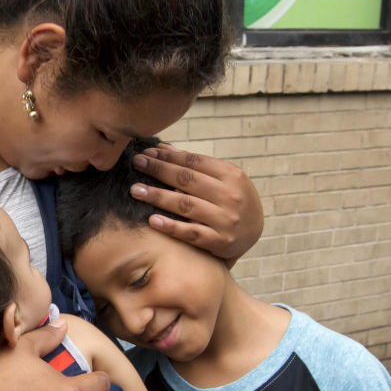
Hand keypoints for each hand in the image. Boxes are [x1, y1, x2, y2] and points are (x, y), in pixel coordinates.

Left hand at [130, 143, 262, 264]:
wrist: (254, 232)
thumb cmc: (230, 199)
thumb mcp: (222, 178)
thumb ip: (195, 165)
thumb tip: (162, 148)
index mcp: (231, 175)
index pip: (194, 161)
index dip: (168, 156)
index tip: (146, 152)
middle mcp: (230, 195)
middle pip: (187, 180)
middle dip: (159, 170)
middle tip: (136, 164)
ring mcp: (226, 219)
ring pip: (186, 205)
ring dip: (158, 196)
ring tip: (136, 190)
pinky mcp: (220, 241)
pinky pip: (191, 233)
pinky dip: (171, 227)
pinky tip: (152, 220)